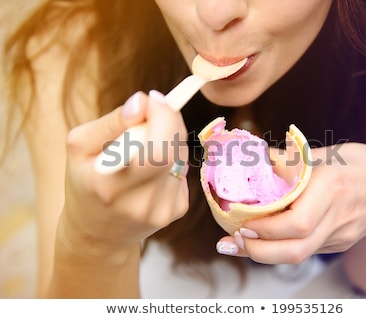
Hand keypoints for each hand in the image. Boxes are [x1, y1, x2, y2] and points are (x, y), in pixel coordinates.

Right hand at [59, 91, 188, 254]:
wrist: (98, 234)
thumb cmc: (85, 184)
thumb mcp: (80, 148)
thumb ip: (111, 122)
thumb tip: (142, 102)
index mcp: (110, 186)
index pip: (157, 150)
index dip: (163, 117)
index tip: (152, 99)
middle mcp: (141, 203)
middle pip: (174, 149)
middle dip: (168, 120)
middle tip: (151, 113)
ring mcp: (163, 210)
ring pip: (180, 156)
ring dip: (168, 140)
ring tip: (143, 148)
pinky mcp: (176, 210)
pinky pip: (182, 170)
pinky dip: (170, 160)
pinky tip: (151, 169)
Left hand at [216, 143, 365, 263]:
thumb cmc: (355, 162)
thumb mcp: (322, 153)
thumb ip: (287, 160)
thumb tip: (250, 160)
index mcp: (333, 187)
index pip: (297, 222)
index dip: (265, 229)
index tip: (240, 222)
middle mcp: (338, 216)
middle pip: (296, 250)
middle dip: (258, 251)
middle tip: (233, 240)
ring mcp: (342, 234)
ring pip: (300, 255)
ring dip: (265, 254)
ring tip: (239, 243)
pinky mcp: (340, 243)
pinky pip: (306, 250)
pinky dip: (280, 248)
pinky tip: (263, 239)